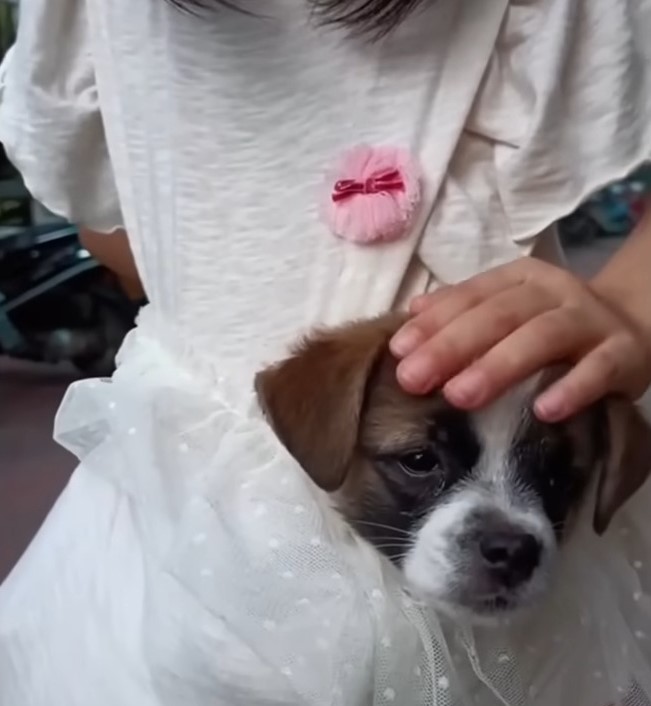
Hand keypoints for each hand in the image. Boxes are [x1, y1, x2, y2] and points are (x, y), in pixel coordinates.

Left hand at [389, 257, 650, 421]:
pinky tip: (543, 411)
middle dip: (452, 346)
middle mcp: (554, 293)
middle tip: (413, 379)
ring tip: (460, 396)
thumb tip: (410, 313)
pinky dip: (572, 389)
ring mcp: (591, 322)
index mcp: (519, 279)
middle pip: (498, 315)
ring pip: (542, 338)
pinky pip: (599, 370)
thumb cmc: (549, 325)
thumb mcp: (505, 310)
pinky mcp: (624, 354)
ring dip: (499, 366)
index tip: (397, 352)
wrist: (628, 327)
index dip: (433, 323)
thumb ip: (460, 310)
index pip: (470, 296)